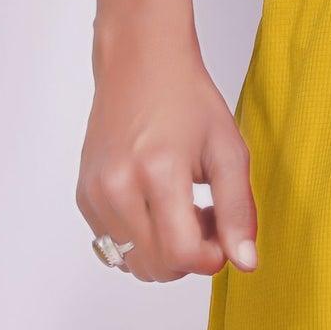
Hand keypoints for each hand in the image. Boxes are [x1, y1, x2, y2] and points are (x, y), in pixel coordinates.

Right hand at [76, 29, 256, 281]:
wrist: (140, 62)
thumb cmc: (186, 100)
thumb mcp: (229, 153)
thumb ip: (238, 212)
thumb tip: (245, 262)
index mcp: (156, 173)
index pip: (182, 255)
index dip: (211, 257)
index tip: (223, 234)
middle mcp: (117, 186)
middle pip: (157, 267)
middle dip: (191, 256)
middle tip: (206, 216)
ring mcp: (95, 192)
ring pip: (135, 263)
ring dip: (166, 251)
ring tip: (183, 211)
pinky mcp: (85, 196)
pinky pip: (116, 247)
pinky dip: (143, 241)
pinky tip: (158, 208)